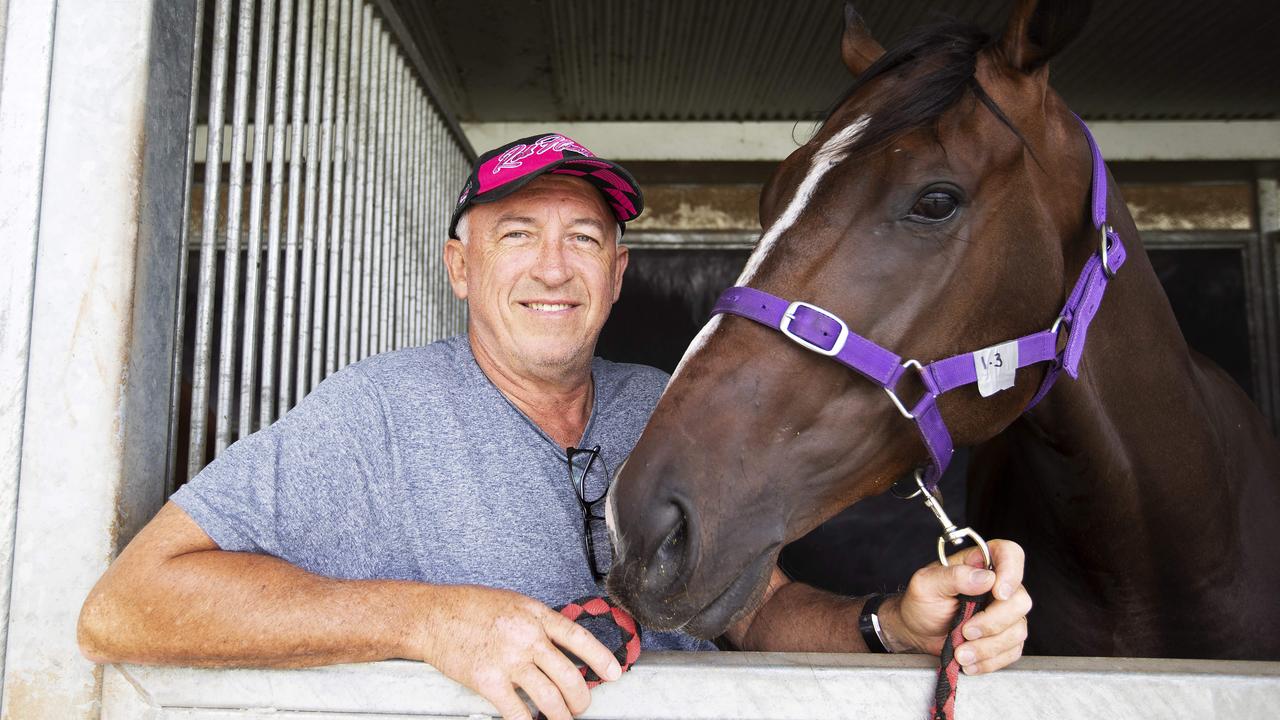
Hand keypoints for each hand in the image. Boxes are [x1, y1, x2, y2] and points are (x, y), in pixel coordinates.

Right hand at [413, 586, 621, 719]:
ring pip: (549, 698)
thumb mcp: (514, 602)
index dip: (600, 659)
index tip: (613, 673)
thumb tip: (561, 644)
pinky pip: (517, 712)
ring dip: (561, 716)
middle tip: (581, 706)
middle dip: (581, 699)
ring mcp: (508, 660)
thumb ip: (538, 622)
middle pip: (569, 676)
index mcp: (536, 615)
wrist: (433, 616)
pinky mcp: (488, 681)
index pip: (579, 639)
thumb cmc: (470, 606)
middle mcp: (527, 637)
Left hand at [880, 539, 1030, 673]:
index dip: (1011, 571)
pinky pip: (1012, 650)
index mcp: (980, 564)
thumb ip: (953, 576)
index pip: (1010, 554)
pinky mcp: (1005, 637)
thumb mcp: (926, 584)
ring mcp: (1004, 613)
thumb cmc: (921, 603)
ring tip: (961, 652)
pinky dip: (990, 660)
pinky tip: (970, 661)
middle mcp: (997, 586)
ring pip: (1017, 630)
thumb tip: (985, 578)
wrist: (916, 632)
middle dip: (993, 622)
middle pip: (1020, 600)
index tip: (997, 593)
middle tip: (965, 631)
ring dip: (988, 646)